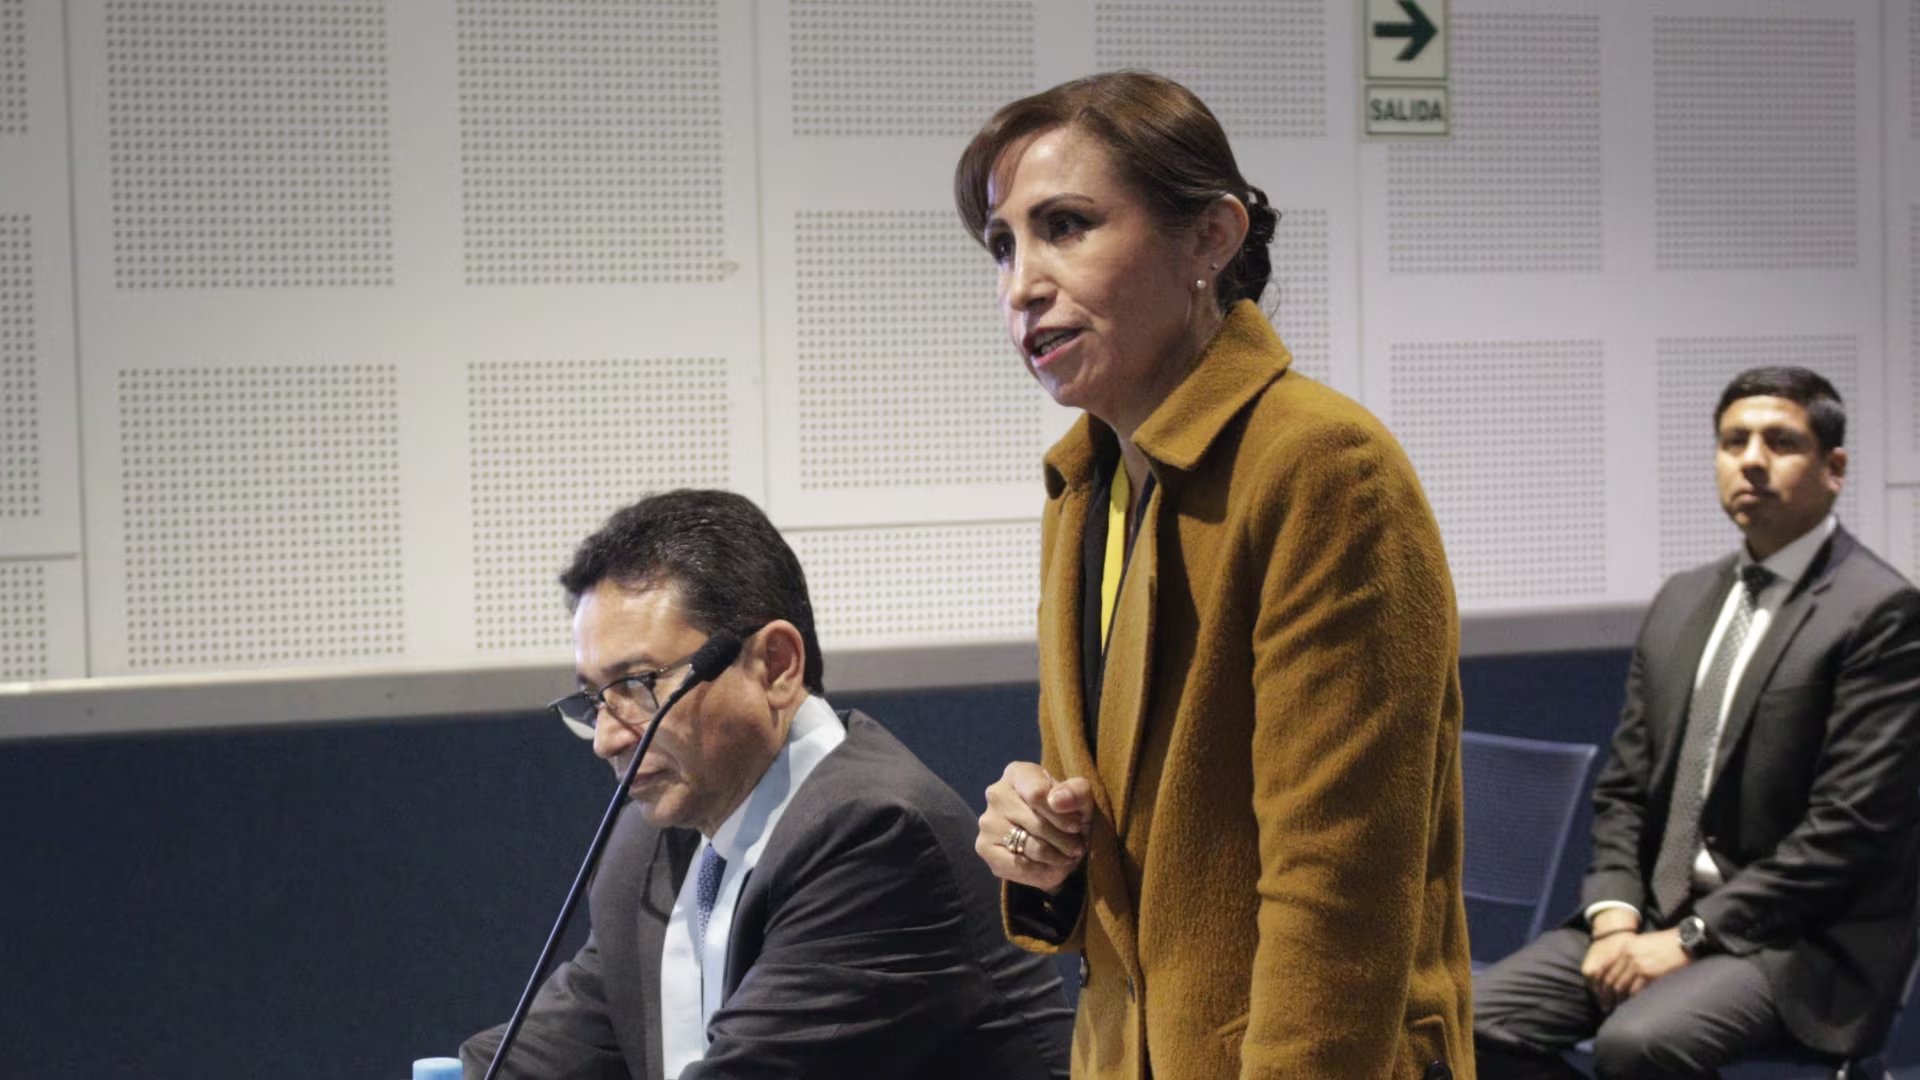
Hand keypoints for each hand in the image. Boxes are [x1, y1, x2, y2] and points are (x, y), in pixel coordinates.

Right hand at [976, 761, 1092, 893]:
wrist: (1053, 837)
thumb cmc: (1067, 812)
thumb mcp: (1081, 798)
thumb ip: (1076, 792)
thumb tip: (1057, 801)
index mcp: (1018, 773)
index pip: (1038, 794)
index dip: (1062, 816)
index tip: (1077, 826)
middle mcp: (996, 793)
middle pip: (1037, 824)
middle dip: (1065, 841)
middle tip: (1077, 848)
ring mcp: (987, 822)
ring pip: (1031, 848)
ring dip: (1058, 858)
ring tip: (1068, 857)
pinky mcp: (985, 849)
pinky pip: (1020, 867)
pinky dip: (1043, 873)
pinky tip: (1052, 868)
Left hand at [1584, 929, 1689, 1009]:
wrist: (1684, 941)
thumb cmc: (1666, 944)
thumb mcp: (1642, 944)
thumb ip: (1630, 956)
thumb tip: (1623, 973)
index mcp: (1624, 948)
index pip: (1605, 969)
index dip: (1601, 984)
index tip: (1601, 994)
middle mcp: (1627, 956)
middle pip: (1610, 979)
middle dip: (1606, 995)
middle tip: (1606, 1006)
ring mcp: (1637, 965)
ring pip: (1620, 987)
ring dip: (1616, 1000)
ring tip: (1615, 1009)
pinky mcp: (1648, 974)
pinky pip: (1634, 991)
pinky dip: (1630, 1000)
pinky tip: (1629, 1007)